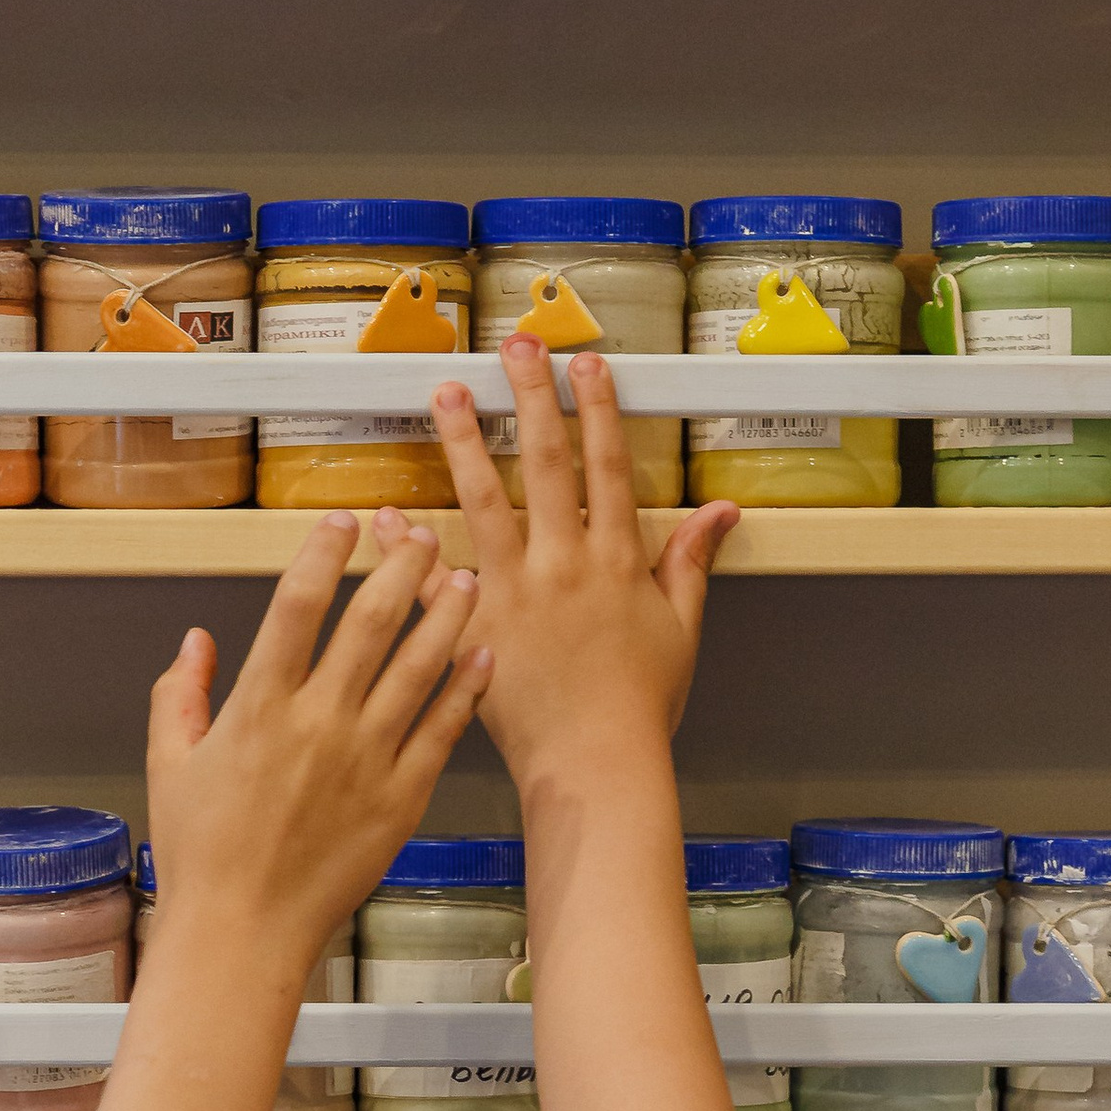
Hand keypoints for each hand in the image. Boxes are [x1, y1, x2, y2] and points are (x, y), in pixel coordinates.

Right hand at [146, 512, 487, 963]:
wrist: (243, 932)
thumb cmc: (201, 856)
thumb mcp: (170, 765)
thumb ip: (179, 695)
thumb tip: (194, 641)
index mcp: (258, 708)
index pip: (297, 605)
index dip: (324, 552)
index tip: (342, 522)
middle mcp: (317, 724)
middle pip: (370, 623)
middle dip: (402, 568)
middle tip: (424, 535)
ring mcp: (365, 761)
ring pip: (418, 669)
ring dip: (446, 617)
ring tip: (468, 579)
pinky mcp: (400, 799)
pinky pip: (441, 731)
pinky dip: (465, 690)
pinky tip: (484, 659)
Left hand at [432, 343, 735, 798]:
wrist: (596, 764)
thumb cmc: (638, 706)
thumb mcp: (680, 629)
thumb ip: (691, 564)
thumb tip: (721, 513)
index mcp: (618, 561)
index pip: (608, 468)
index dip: (597, 411)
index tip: (584, 365)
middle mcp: (566, 565)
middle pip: (546, 464)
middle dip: (531, 398)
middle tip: (516, 347)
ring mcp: (517, 592)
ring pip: (485, 501)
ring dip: (464, 442)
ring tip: (447, 394)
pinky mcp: (476, 626)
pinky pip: (436, 577)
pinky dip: (409, 545)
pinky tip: (388, 511)